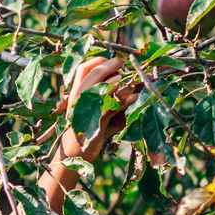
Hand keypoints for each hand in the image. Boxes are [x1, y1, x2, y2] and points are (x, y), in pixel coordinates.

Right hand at [43, 57, 132, 210]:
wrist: (76, 153)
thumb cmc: (89, 131)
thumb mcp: (97, 111)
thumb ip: (112, 97)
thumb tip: (135, 84)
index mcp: (76, 91)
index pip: (86, 66)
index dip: (103, 61)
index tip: (118, 63)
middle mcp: (79, 95)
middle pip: (96, 70)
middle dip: (116, 65)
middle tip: (129, 68)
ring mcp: (86, 106)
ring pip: (106, 84)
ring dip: (125, 80)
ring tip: (139, 80)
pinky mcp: (96, 119)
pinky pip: (114, 104)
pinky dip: (128, 99)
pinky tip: (137, 97)